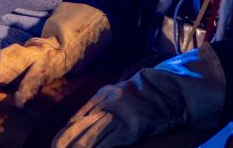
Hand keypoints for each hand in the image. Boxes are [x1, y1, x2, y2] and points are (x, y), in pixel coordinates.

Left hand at [0, 2, 111, 105]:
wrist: (88, 23)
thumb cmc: (59, 45)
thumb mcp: (35, 60)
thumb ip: (17, 70)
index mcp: (15, 57)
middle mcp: (20, 56)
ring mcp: (35, 56)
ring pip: (4, 70)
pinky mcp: (52, 60)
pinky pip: (38, 76)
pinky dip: (28, 87)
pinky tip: (18, 102)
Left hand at [53, 67, 189, 147]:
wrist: (176, 90)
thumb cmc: (151, 93)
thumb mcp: (123, 92)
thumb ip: (105, 105)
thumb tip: (87, 122)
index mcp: (102, 95)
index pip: (76, 119)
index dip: (64, 135)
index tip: (56, 146)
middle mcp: (107, 103)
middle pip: (78, 128)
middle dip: (66, 144)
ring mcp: (120, 114)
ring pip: (90, 137)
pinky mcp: (133, 126)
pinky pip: (109, 142)